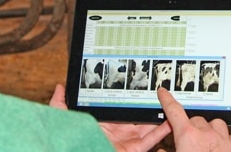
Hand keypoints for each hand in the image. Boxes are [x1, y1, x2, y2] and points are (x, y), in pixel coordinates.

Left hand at [49, 84, 171, 151]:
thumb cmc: (71, 143)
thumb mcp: (64, 120)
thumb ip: (61, 104)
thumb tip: (60, 86)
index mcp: (104, 123)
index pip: (120, 107)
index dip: (131, 97)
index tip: (140, 85)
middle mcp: (117, 131)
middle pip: (137, 115)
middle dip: (149, 104)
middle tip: (160, 90)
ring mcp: (127, 141)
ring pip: (148, 126)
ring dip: (158, 115)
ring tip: (169, 102)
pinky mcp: (134, 149)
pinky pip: (150, 139)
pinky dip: (161, 131)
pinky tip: (170, 120)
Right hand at [157, 87, 230, 151]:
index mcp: (188, 137)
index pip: (174, 111)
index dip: (167, 100)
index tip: (164, 92)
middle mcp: (207, 134)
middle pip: (195, 120)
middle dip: (189, 127)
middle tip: (185, 140)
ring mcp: (223, 141)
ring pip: (215, 123)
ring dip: (209, 129)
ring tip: (204, 141)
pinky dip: (226, 139)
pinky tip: (222, 147)